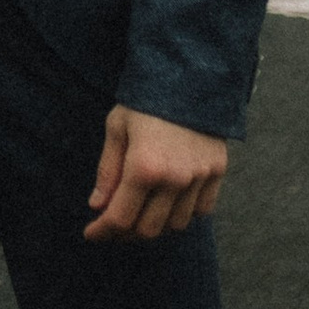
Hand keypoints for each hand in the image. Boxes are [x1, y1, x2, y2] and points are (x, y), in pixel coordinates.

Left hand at [84, 107, 226, 244]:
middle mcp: (175, 179)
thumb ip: (108, 171)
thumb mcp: (117, 128)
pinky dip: (183, 214)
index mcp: (144, 167)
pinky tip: (169, 202)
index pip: (120, 218)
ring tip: (141, 210)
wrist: (191, 75)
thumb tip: (98, 206)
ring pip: (176, 225)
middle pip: (148, 229)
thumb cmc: (146, 100)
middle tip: (113, 223)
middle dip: (126, 232)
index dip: (102, 231)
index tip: (91, 233)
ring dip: (155, 224)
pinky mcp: (217, 172)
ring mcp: (199, 178)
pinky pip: (201, 211)